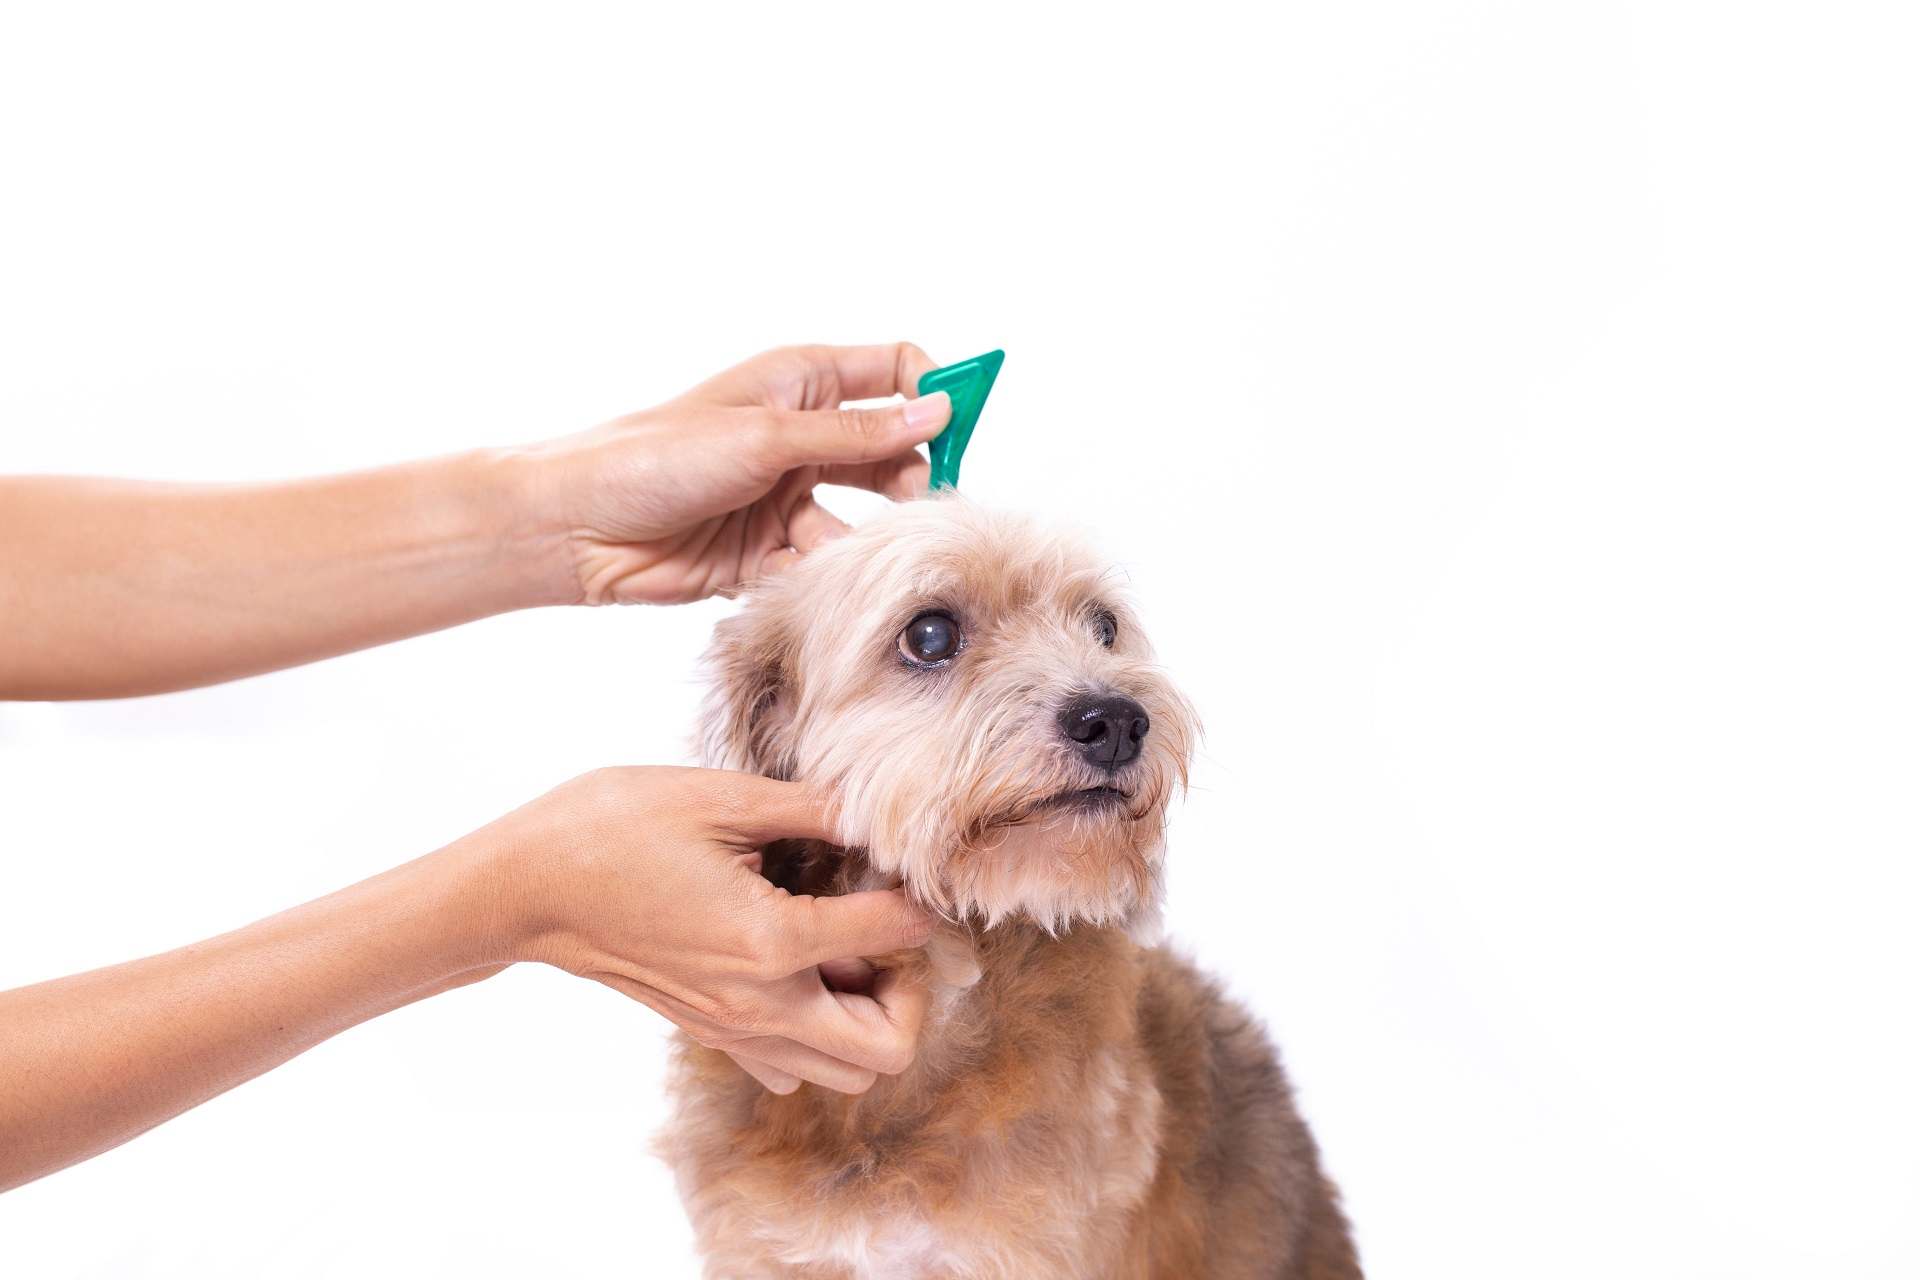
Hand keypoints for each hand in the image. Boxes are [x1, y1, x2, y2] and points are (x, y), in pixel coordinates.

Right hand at [470, 766, 933, 1093]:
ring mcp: (731, 1027)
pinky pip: (789, 1067)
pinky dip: (815, 1033)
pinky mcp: (708, 1030)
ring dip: (865, 1016)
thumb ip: (813, 811)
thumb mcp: (722, 798)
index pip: (894, 937)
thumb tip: (879, 813)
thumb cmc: (614, 826)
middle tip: (884, 930)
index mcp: (771, 941)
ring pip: (843, 1071)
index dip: (918, 899)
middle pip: (887, 1047)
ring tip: (843, 948)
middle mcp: (759, 1003)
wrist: (527, 886)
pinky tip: (798, 967)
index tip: (905, 870)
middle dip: (909, 990)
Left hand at [525, 343, 951, 604]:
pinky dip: (824, 574)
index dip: (932, 392)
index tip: (957, 426)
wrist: (579, 527)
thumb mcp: (766, 438)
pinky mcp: (772, 552)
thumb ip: (857, 434)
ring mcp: (788, 494)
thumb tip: (938, 411)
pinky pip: (824, 562)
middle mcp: (802, 435)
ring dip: (867, 538)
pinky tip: (803, 575)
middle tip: (922, 509)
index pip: (894, 370)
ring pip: (863, 517)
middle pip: (892, 452)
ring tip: (854, 552)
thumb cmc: (656, 457)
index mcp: (802, 382)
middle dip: (912, 480)